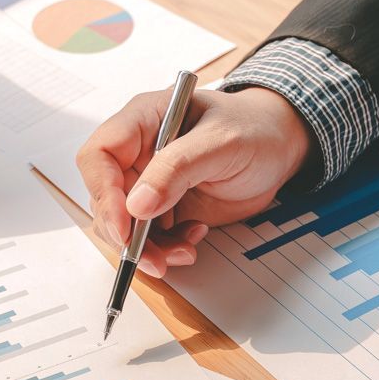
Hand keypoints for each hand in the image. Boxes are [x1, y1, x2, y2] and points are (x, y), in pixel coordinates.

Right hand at [79, 86, 312, 276]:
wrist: (279, 148)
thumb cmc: (253, 129)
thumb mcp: (221, 142)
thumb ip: (177, 168)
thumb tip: (136, 205)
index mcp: (143, 120)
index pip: (99, 155)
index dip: (103, 193)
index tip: (124, 227)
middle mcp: (138, 153)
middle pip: (105, 198)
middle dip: (125, 234)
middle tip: (153, 259)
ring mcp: (149, 183)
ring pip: (124, 225)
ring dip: (147, 249)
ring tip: (183, 252)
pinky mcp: (164, 208)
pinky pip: (148, 238)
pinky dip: (165, 249)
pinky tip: (192, 239)